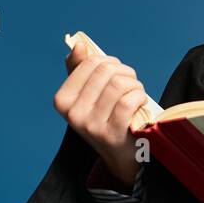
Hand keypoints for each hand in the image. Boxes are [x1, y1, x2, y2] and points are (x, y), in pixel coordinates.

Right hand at [53, 46, 147, 189]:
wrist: (121, 157)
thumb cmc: (107, 119)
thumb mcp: (88, 96)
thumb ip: (80, 71)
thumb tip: (78, 45)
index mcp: (62, 100)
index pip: (89, 63)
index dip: (110, 63)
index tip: (117, 74)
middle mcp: (73, 114)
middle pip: (106, 71)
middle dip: (125, 72)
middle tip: (131, 85)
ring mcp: (91, 126)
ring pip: (119, 84)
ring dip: (135, 85)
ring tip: (136, 94)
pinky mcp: (111, 135)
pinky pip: (129, 101)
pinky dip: (140, 97)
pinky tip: (141, 103)